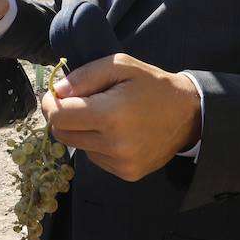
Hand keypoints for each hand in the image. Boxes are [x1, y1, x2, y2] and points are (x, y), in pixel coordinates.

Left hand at [40, 53, 201, 181]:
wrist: (189, 114)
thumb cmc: (151, 84)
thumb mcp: (119, 65)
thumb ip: (84, 76)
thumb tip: (56, 93)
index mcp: (111, 115)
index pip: (59, 117)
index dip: (51, 104)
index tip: (56, 96)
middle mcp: (114, 144)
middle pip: (63, 135)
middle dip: (63, 117)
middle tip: (78, 103)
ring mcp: (122, 163)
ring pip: (78, 147)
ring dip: (82, 131)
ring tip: (104, 116)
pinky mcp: (127, 174)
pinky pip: (95, 158)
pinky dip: (97, 144)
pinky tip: (116, 132)